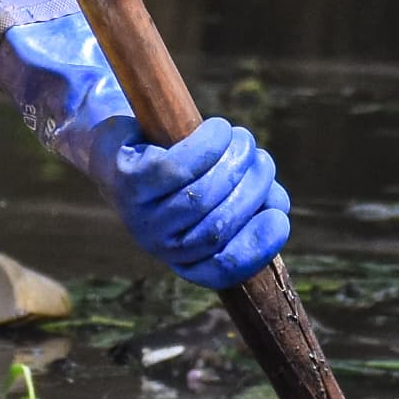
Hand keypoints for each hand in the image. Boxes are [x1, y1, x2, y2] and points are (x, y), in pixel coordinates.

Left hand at [90, 113, 291, 291]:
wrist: (119, 144)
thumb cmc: (182, 172)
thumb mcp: (220, 194)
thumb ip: (252, 205)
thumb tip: (276, 207)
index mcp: (185, 257)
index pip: (225, 269)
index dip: (258, 246)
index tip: (279, 218)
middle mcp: (160, 244)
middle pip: (219, 225)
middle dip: (253, 187)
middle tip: (261, 160)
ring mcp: (140, 216)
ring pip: (200, 194)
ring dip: (234, 159)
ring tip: (242, 140)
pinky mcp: (128, 182)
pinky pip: (175, 168)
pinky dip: (206, 144)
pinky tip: (218, 129)